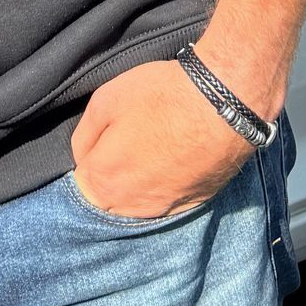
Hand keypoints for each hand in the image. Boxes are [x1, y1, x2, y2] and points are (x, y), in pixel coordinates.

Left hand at [70, 57, 252, 219]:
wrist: (224, 102)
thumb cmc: (162, 96)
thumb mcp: (106, 99)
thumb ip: (84, 135)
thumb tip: (83, 156)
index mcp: (103, 181)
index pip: (81, 181)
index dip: (91, 156)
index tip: (105, 138)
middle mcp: (129, 206)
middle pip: (108, 197)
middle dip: (111, 175)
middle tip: (128, 142)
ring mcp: (162, 209)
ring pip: (136, 204)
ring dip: (137, 184)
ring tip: (152, 150)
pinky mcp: (191, 205)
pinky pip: (166, 202)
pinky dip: (164, 186)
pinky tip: (173, 162)